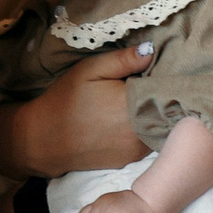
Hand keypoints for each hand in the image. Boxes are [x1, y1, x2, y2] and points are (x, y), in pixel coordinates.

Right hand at [0, 44, 154, 179]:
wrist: (43, 139)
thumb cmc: (66, 100)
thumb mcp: (90, 70)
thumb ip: (124, 60)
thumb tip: (152, 51)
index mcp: (133, 105)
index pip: (168, 91)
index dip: (170, 81)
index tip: (169, 72)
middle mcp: (140, 131)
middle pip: (167, 112)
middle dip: (165, 99)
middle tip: (157, 85)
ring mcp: (135, 150)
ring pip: (158, 128)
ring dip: (155, 116)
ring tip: (144, 102)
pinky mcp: (128, 161)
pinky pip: (146, 142)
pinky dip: (144, 131)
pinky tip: (131, 121)